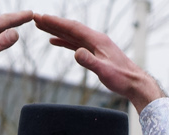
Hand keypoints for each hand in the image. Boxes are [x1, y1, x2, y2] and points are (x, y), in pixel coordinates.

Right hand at [34, 13, 163, 108]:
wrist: (134, 82)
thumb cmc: (121, 78)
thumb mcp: (104, 71)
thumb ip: (90, 62)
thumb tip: (76, 52)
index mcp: (96, 39)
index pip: (72, 28)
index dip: (55, 23)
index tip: (41, 17)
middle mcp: (94, 39)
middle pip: (69, 28)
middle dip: (52, 23)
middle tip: (35, 18)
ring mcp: (94, 45)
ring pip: (71, 34)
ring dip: (56, 30)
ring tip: (40, 26)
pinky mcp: (94, 52)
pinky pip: (75, 43)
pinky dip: (63, 40)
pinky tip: (54, 40)